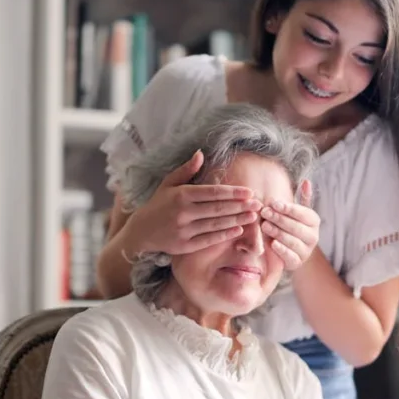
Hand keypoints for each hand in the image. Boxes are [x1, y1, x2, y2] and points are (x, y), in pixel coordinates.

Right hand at [126, 150, 260, 254]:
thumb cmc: (158, 204)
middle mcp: (183, 212)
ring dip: (237, 220)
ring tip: (253, 216)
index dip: (233, 193)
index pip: (212, 193)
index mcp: (181, 195)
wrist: (141, 231)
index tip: (249, 192)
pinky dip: (225, 235)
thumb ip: (187, 169)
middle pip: (218, 209)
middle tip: (258, 204)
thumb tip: (201, 153)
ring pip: (216, 224)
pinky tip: (238, 230)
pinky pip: (209, 239)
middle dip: (240, 206)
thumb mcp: (168, 183)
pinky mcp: (184, 246)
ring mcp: (184, 230)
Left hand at [259, 179, 320, 269]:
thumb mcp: (297, 212)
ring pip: (292, 241)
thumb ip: (301, 198)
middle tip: (265, 212)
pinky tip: (272, 243)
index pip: (302, 213)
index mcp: (314, 221)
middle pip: (296, 226)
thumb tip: (306, 181)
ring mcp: (306, 250)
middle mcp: (313, 236)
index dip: (288, 208)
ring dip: (278, 232)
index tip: (273, 203)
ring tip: (265, 225)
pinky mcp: (297, 263)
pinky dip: (282, 250)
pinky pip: (290, 256)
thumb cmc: (292, 226)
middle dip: (279, 218)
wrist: (293, 251)